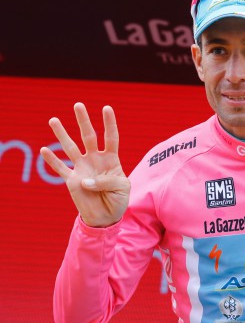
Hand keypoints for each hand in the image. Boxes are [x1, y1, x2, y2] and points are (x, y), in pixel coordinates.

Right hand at [40, 103, 129, 226]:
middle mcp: (95, 159)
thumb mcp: (122, 188)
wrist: (106, 217)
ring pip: (70, 148)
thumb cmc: (118, 199)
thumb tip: (85, 180)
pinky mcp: (72, 180)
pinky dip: (52, 160)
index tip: (106, 108)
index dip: (109, 123)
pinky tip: (44, 150)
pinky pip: (60, 169)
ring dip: (62, 134)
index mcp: (111, 159)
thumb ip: (107, 181)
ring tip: (53, 120)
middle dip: (83, 121)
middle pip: (89, 136)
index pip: (111, 137)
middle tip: (78, 105)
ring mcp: (82, 168)